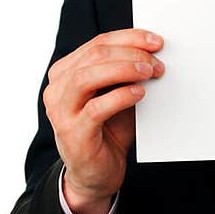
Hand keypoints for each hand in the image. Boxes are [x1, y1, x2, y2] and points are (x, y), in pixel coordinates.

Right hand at [43, 28, 164, 204]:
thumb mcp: (116, 96)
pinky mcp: (73, 133)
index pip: (96, 44)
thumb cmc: (108, 132)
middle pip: (94, 56)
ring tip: (149, 72)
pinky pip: (96, 108)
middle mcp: (58, 89)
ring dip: (123, 70)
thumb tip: (152, 53)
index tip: (156, 41)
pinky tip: (139, 93)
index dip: (128, 38)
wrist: (96, 175)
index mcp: (65, 73)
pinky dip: (120, 96)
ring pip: (88, 77)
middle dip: (130, 53)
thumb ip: (124, 75)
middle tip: (156, 61)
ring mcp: (61, 111)